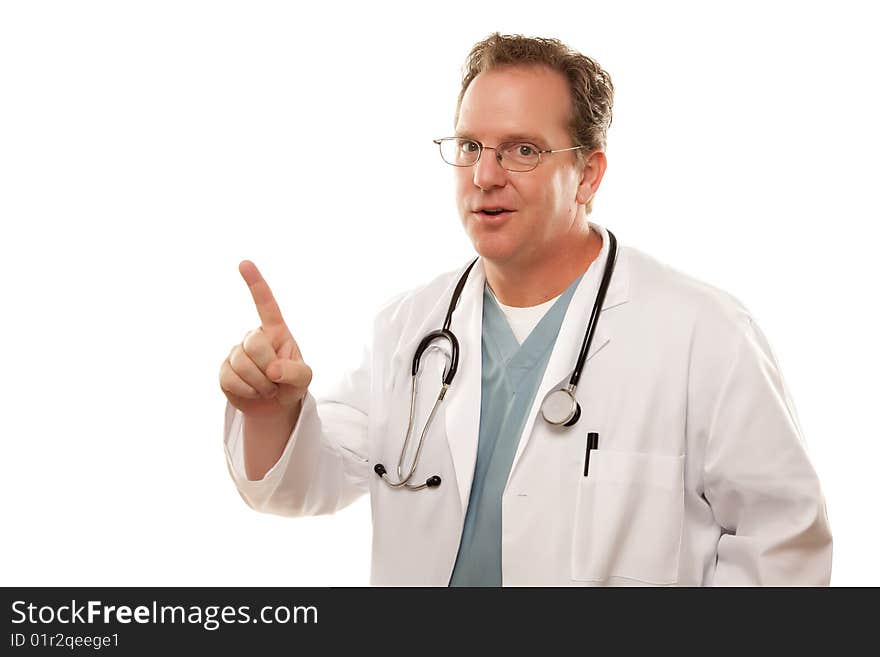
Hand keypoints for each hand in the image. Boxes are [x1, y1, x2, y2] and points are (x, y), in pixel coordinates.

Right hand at [219, 260, 312, 417]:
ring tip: (266, 387)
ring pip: (242, 364)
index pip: (265, 304)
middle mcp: (254, 337)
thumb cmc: (291, 384)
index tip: (244, 263)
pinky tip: (253, 392)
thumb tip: (273, 370)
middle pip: (254, 343)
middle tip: (275, 380)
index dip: (255, 283)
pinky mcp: (224, 370)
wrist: (273, 406)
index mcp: (275, 330)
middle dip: (268, 367)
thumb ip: (295, 372)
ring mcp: (237, 352)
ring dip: (260, 384)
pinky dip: (247, 391)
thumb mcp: (304, 379)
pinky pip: (231, 379)